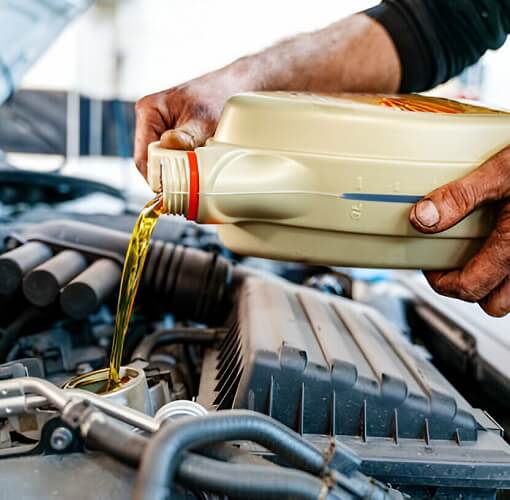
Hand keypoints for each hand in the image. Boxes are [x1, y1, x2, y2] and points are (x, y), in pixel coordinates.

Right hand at [134, 64, 257, 176]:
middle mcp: (149, 120)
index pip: (142, 158)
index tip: (176, 188)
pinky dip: (184, 164)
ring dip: (178, 169)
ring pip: (162, 162)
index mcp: (148, 111)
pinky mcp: (171, 136)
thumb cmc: (217, 97)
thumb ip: (187, 136)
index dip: (158, 176)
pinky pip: (172, 158)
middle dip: (169, 174)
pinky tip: (196, 162)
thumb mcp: (204, 119)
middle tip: (190, 180)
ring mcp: (159, 129)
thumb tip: (169, 145)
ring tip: (196, 167)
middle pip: (150, 162)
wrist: (232, 88)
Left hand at [410, 146, 509, 315]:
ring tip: (481, 256)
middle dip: (469, 288)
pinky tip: (509, 246)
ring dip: (496, 284)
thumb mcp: (502, 172)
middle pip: (494, 303)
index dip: (441, 283)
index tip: (431, 266)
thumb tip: (422, 218)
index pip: (469, 288)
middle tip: (453, 264)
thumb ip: (461, 197)